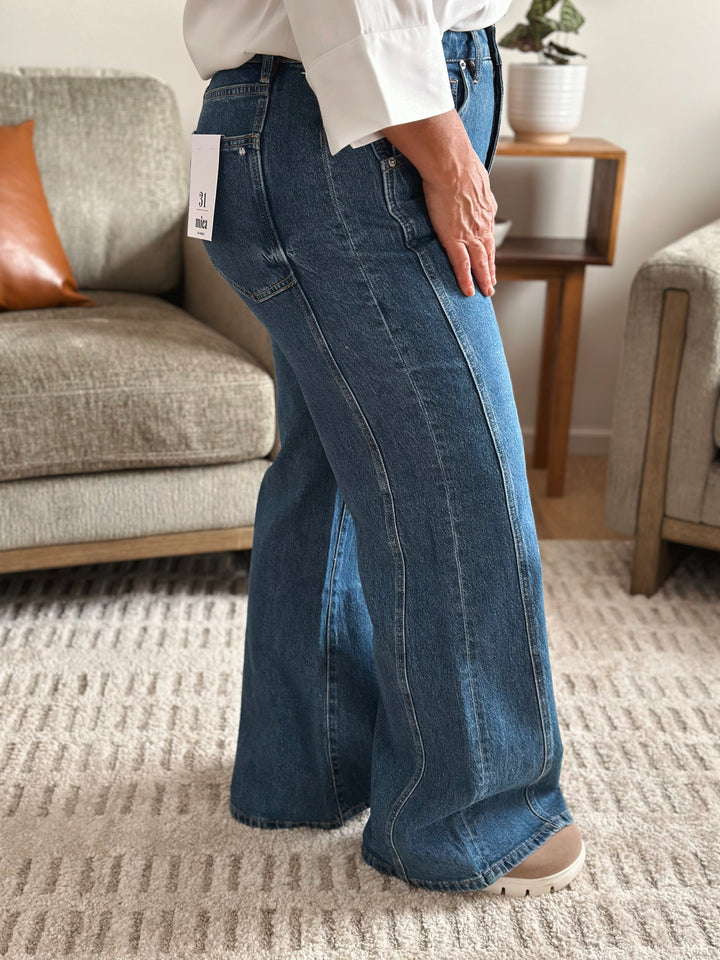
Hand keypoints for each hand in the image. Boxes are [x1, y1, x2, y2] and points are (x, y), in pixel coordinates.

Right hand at [421, 154, 497, 297]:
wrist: (452, 166)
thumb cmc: (458, 164)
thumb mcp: (472, 174)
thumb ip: (471, 184)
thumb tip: (468, 180)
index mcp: (485, 209)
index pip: (488, 234)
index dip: (489, 249)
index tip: (489, 259)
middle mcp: (482, 224)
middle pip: (488, 253)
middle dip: (490, 270)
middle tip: (491, 284)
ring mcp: (470, 234)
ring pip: (480, 263)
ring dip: (483, 279)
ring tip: (485, 292)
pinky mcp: (455, 239)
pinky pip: (462, 266)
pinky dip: (466, 280)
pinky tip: (468, 291)